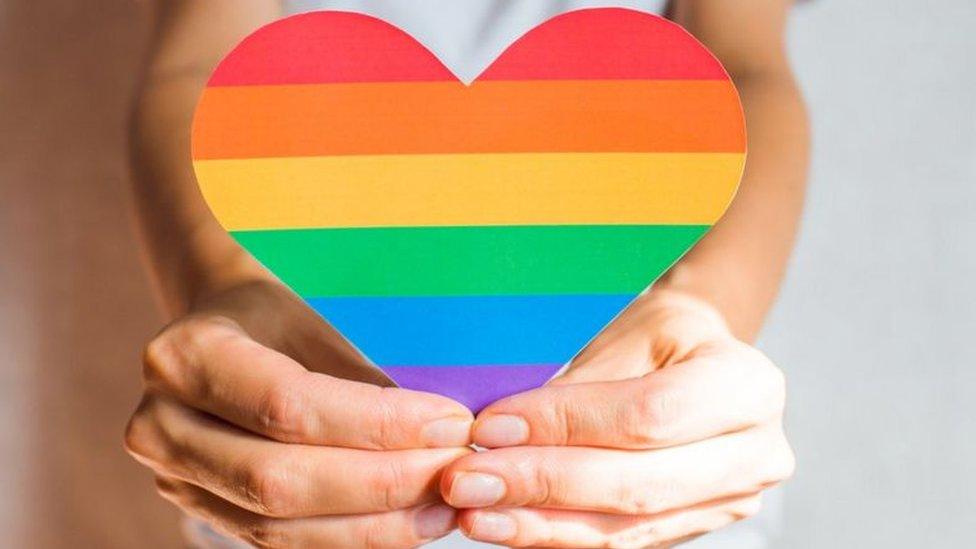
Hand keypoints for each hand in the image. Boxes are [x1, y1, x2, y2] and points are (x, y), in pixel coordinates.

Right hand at [125, 280, 473, 547]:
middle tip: (455, 471)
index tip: (451, 424)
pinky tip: (406, 525)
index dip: (377, 424)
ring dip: (374, 525)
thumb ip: (363, 380)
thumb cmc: (274, 315)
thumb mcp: (314, 318)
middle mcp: (162, 426)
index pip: (289, 405)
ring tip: (443, 509)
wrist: (219, 334)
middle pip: (280, 479)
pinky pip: (282, 543)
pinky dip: (350, 538)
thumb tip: (444, 435)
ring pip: (280, 527)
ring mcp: (175, 479)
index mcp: (186, 356)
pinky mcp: (204, 512)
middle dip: (382, 483)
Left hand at [440, 290, 793, 547]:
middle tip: (467, 477)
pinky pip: (618, 544)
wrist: (692, 360)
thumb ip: (575, 388)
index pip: (647, 415)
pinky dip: (555, 536)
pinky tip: (506, 526)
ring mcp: (728, 502)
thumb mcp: (626, 334)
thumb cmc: (657, 337)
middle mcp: (754, 453)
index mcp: (747, 387)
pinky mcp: (689, 529)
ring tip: (475, 511)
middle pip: (637, 483)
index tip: (492, 425)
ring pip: (624, 528)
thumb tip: (498, 430)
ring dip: (540, 523)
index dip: (565, 425)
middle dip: (542, 482)